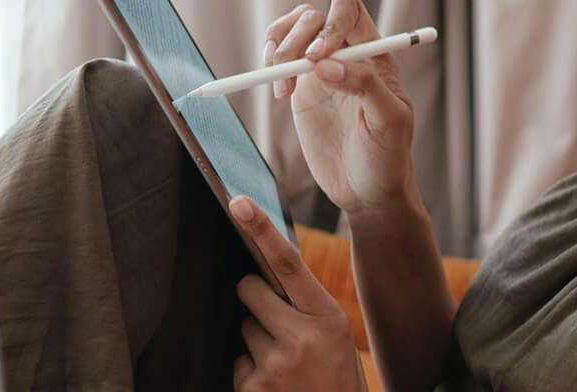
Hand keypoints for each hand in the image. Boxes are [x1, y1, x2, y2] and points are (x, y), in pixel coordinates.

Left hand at [229, 196, 365, 391]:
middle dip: (256, 300)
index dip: (261, 230)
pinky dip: (252, 375)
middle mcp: (300, 338)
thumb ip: (307, 307)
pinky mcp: (253, 389)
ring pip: (244, 330)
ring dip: (258, 344)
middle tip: (279, 324)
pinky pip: (238, 364)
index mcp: (327, 317)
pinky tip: (278, 389)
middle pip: (250, 290)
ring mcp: (274, 366)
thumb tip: (267, 271)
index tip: (239, 202)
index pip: (287, 263)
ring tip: (288, 368)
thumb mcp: (336, 339)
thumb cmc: (337, 380)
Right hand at [263, 0, 415, 217]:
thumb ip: (365, 88)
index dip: (330, 22)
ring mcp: (320, 69)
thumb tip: (326, 65)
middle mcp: (345, 54)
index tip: (318, 56)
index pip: (348, 10)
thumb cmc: (388, 157)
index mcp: (374, 53)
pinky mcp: (301, 89)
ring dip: (279, 46)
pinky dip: (269, 66)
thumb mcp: (389, 123)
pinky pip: (279, 59)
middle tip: (294, 68)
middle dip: (297, 36)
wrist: (367, 191)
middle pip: (313, 16)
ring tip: (281, 81)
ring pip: (292, 30)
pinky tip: (279, 92)